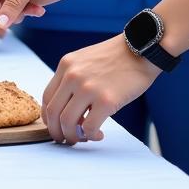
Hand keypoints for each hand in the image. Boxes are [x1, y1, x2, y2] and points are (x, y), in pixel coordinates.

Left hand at [42, 35, 157, 143]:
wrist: (142, 48)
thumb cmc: (117, 57)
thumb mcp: (86, 60)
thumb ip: (73, 79)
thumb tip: (67, 111)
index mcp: (66, 65)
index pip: (46, 98)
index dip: (50, 118)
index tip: (58, 127)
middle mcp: (73, 75)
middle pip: (53, 114)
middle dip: (57, 132)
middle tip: (68, 139)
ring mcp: (88, 88)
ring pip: (67, 124)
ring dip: (73, 137)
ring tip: (84, 137)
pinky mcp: (106, 100)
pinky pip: (89, 129)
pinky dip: (91, 136)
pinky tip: (99, 134)